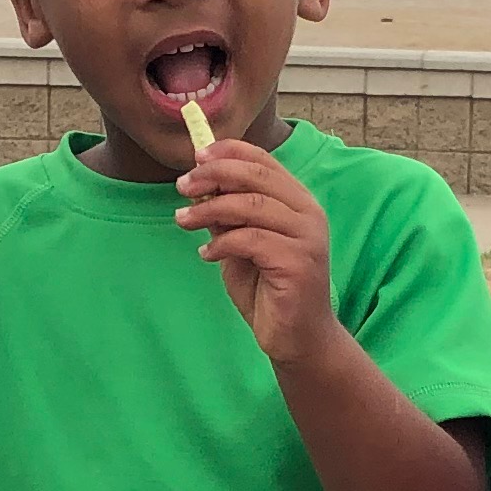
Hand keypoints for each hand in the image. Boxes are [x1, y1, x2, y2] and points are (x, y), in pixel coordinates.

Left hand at [175, 138, 336, 367]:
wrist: (297, 338)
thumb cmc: (269, 291)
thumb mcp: (241, 245)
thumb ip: (227, 217)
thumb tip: (197, 186)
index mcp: (298, 202)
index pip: (264, 161)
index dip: (229, 152)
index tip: (197, 157)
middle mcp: (308, 214)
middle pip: (257, 176)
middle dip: (214, 175)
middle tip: (182, 186)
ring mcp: (306, 238)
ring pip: (250, 205)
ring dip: (209, 210)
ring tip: (183, 221)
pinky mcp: (297, 263)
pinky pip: (250, 240)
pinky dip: (222, 244)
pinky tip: (206, 255)